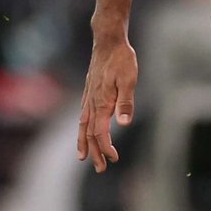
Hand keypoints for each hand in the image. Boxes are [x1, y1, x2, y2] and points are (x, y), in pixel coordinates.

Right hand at [77, 36, 137, 172]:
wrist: (107, 42)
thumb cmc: (121, 60)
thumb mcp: (129, 79)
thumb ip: (126, 102)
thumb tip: (123, 123)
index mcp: (101, 103)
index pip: (100, 133)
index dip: (106, 147)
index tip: (114, 158)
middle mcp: (91, 103)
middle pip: (89, 134)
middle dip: (94, 152)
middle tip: (100, 169)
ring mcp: (88, 98)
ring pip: (82, 127)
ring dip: (85, 144)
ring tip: (85, 158)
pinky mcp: (88, 93)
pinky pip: (82, 117)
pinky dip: (81, 130)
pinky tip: (84, 133)